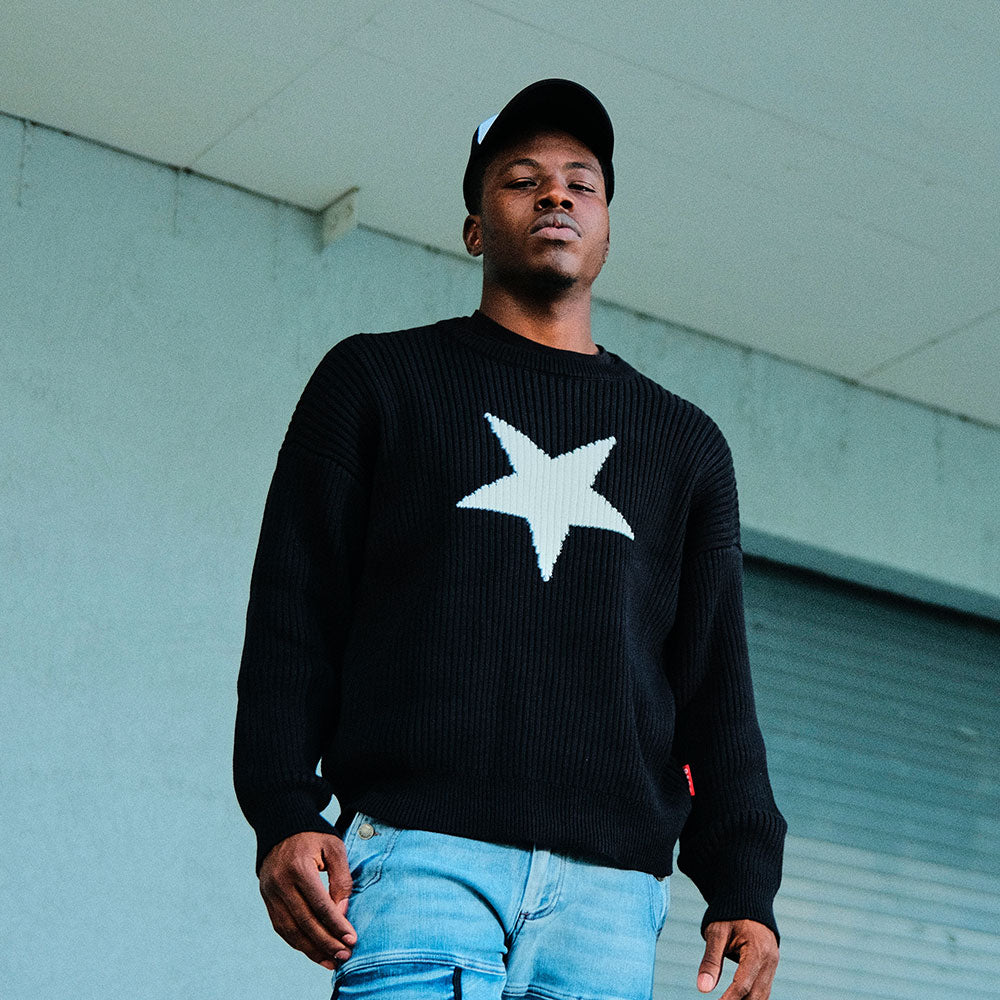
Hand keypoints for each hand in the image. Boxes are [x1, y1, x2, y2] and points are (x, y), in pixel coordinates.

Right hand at [258, 831, 356, 969]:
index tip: (351, 939)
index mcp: (298, 867)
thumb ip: (341, 879)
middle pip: (304, 922)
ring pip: (290, 930)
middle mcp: (280, 882)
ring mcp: (270, 892)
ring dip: (311, 949)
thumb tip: (342, 913)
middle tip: (344, 956)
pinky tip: (313, 950)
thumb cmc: (314, 835)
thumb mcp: (334, 848)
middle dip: (326, 942)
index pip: (319, 904)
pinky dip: (297, 942)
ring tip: (331, 961)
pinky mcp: (266, 898)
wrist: (282, 825)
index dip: (336, 925)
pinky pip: (281, 927)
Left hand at [697, 919, 777, 998]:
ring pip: (762, 995)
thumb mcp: (716, 932)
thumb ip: (711, 960)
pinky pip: (763, 988)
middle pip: (755, 994)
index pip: (742, 984)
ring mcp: (773, 964)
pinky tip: (737, 999)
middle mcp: (770, 960)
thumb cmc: (729, 913)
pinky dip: (751, 997)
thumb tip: (702, 989)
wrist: (746, 897)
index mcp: (758, 951)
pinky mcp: (770, 966)